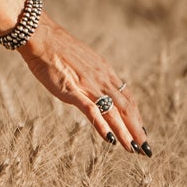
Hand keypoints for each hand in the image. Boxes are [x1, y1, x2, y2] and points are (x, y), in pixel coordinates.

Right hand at [18, 13, 150, 152]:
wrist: (42, 38)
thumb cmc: (57, 49)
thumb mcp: (82, 62)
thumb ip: (91, 75)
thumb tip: (96, 87)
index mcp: (105, 72)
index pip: (127, 98)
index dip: (136, 117)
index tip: (141, 132)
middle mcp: (102, 79)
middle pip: (126, 108)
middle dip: (137, 130)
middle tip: (145, 149)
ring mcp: (88, 85)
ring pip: (114, 112)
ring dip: (125, 132)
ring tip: (133, 149)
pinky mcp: (72, 90)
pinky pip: (92, 110)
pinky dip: (102, 126)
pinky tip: (110, 139)